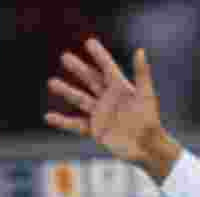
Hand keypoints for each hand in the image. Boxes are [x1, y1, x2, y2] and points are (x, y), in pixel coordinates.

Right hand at [45, 41, 180, 182]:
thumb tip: (140, 51)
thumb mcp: (147, 97)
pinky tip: (48, 117)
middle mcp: (108, 99)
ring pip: (80, 99)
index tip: (89, 43)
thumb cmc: (151, 123)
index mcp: (120, 88)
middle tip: (65, 57)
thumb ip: (142, 74)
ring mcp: (101, 114)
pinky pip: (77, 125)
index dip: (99, 56)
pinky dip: (63, 122)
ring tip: (52, 83)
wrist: (149, 150)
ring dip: (67, 91)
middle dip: (78, 69)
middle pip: (90, 80)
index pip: (107, 68)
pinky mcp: (96, 130)